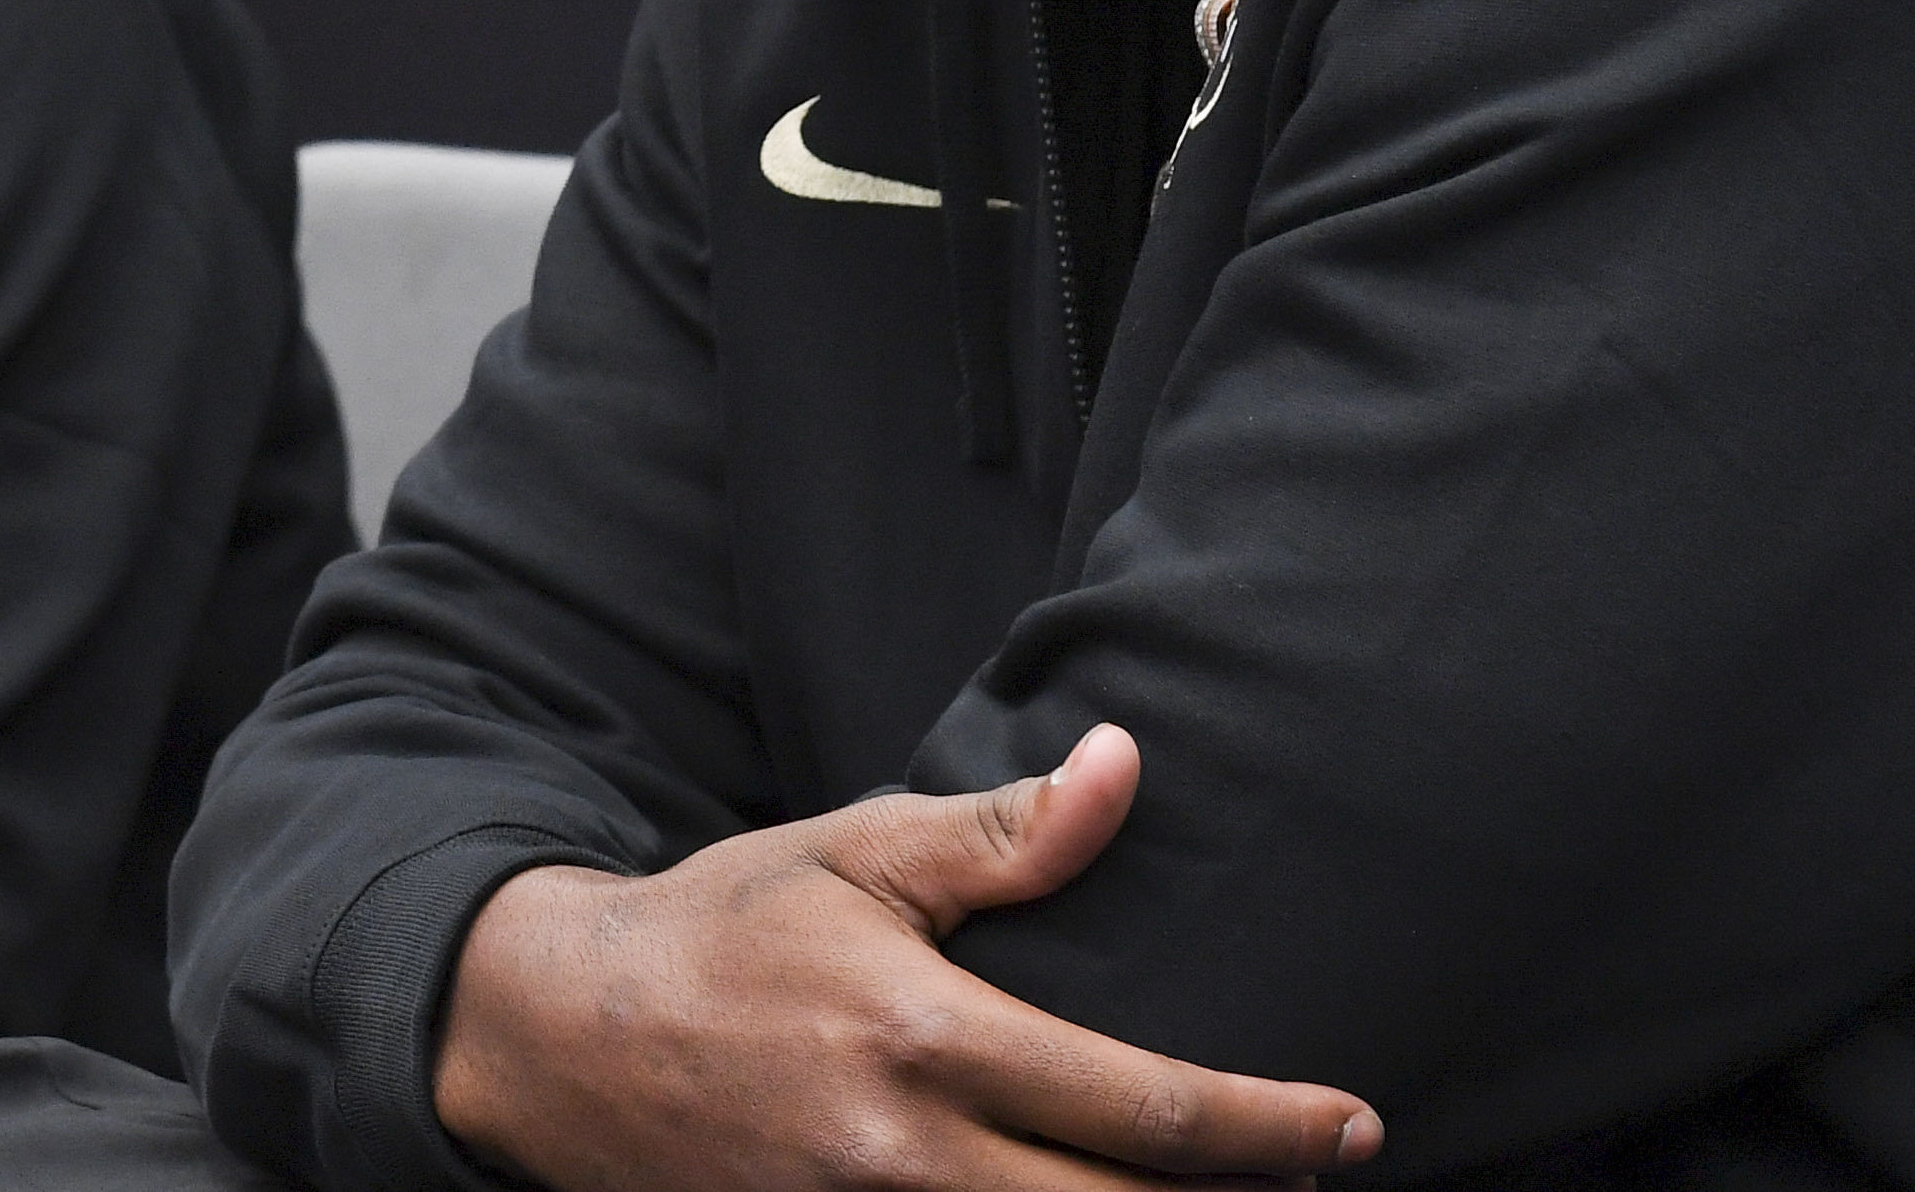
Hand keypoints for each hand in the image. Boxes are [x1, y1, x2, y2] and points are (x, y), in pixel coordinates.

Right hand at [430, 725, 1380, 1190]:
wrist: (564, 1038)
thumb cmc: (727, 929)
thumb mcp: (856, 854)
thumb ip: (1003, 835)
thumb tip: (1124, 765)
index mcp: (924, 1041)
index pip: (1144, 1112)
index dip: (1268, 1131)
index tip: (1350, 1128)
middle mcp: (904, 1158)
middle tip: (1316, 1186)